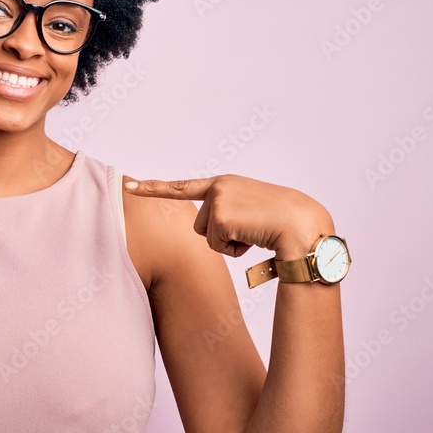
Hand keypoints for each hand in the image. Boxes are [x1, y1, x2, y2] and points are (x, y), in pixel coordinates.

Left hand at [123, 174, 334, 260]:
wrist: (304, 224)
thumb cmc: (284, 222)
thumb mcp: (251, 210)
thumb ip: (228, 213)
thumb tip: (214, 230)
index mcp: (225, 184)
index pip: (182, 187)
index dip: (153, 188)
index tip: (128, 186)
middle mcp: (218, 186)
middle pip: (198, 226)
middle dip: (221, 236)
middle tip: (250, 228)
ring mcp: (218, 199)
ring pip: (206, 237)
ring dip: (229, 243)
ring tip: (254, 231)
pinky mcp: (220, 215)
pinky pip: (217, 246)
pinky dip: (235, 249)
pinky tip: (254, 236)